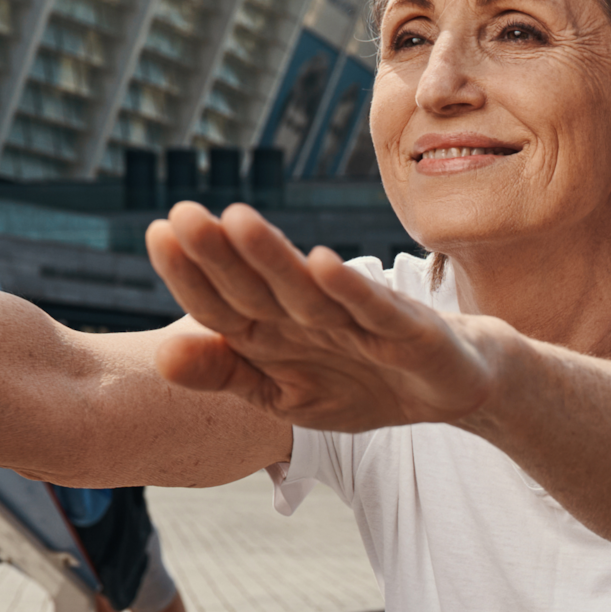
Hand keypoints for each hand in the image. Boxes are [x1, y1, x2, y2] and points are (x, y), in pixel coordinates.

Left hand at [143, 201, 509, 434]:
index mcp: (273, 331)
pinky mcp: (407, 330)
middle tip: (183, 214)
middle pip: (257, 284)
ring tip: (237, 221)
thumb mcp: (285, 397)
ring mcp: (358, 319)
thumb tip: (159, 356)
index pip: (221, 301)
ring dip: (274, 258)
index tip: (158, 235)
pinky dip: (349, 289)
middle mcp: (310, 315)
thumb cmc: (362, 383)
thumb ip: (225, 374)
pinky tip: (321, 264)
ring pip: (307, 289)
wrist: (452, 389)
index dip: (190, 273)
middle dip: (220, 253)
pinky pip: (374, 309)